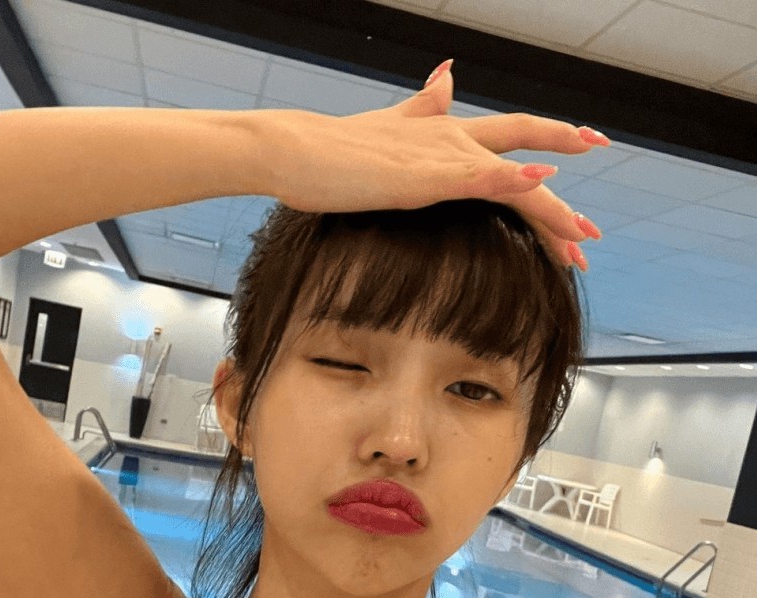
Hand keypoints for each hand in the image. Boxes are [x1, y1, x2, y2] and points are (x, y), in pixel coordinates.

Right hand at [263, 61, 604, 269]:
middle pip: (524, 158)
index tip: (591, 141)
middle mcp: (451, 138)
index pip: (511, 132)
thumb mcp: (387, 123)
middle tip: (591, 234)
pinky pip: (474, 177)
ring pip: (510, 179)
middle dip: (560, 202)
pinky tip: (540, 180)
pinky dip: (510, 177)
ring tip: (585, 236)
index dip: (553, 135)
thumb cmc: (332, 149)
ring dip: (551, 209)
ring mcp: (438, 156)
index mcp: (444, 130)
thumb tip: (447, 74)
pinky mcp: (419, 177)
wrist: (292, 149)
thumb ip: (422, 105)